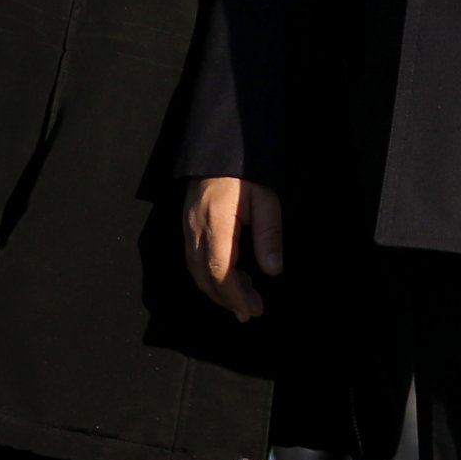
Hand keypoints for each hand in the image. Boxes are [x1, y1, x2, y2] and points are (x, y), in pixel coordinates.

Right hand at [184, 176, 283, 321]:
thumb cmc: (246, 170)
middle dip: (227, 299)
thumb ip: (269, 234)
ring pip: (197, 271)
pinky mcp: (188, 225)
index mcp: (215, 221)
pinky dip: (211, 276)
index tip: (252, 310)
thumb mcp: (266, 197)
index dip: (234, 295)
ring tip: (244, 301)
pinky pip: (195, 259)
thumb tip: (273, 270)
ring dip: (218, 290)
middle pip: (204, 276)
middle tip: (252, 312)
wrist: (220, 148)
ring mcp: (188, 227)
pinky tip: (232, 277)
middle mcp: (195, 229)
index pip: (219, 270)